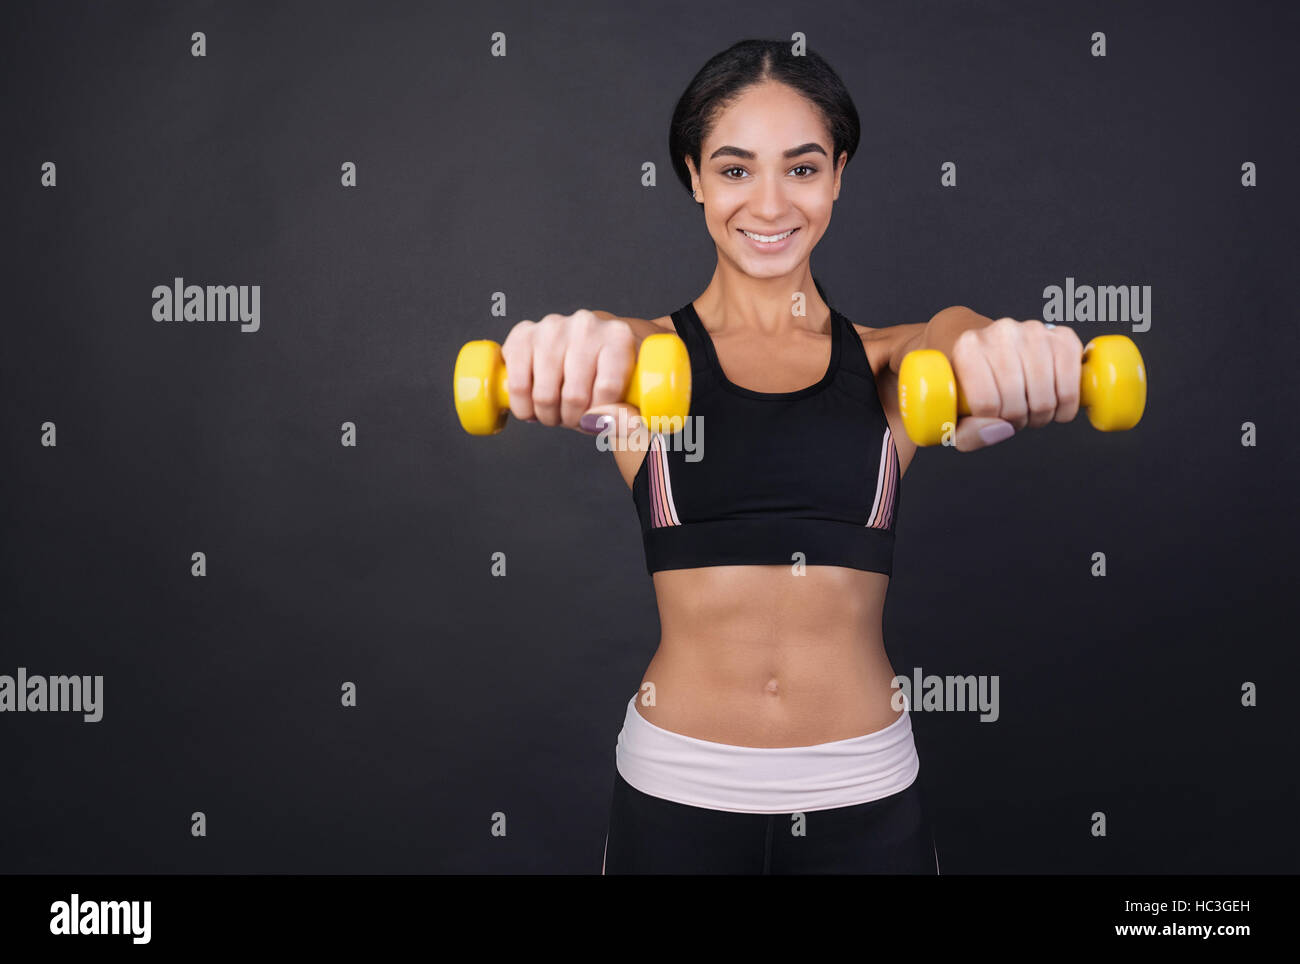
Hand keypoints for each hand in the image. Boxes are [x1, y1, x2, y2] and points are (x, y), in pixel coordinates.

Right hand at [499, 309, 641, 433]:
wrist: (584, 347)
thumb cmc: (606, 374)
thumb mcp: (627, 397)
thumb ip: (625, 416)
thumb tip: (598, 422)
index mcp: (617, 337)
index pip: (607, 389)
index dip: (599, 415)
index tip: (597, 417)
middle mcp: (585, 325)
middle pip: (574, 397)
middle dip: (572, 419)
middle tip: (574, 416)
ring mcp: (551, 327)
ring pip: (544, 396)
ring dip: (548, 416)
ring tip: (555, 411)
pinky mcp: (523, 334)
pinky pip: (517, 387)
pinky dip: (523, 408)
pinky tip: (533, 406)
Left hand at [951, 317, 1082, 450]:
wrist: (987, 345)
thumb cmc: (970, 382)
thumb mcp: (955, 412)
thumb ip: (968, 432)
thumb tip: (1003, 429)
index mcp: (968, 347)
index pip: (986, 404)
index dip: (991, 421)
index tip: (990, 415)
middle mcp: (1001, 333)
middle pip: (1017, 403)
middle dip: (1017, 421)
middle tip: (1012, 415)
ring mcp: (1035, 331)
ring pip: (1045, 398)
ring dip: (1041, 416)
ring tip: (1030, 409)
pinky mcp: (1063, 337)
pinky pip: (1071, 387)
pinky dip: (1066, 406)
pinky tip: (1055, 404)